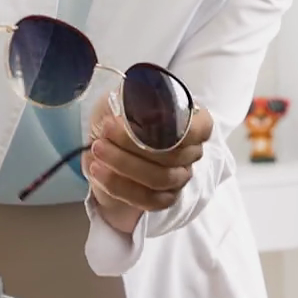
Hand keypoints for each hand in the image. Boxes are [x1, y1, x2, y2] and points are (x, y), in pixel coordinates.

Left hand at [85, 99, 212, 234]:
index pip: (200, 128)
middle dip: (135, 143)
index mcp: (193, 122)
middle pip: (173, 154)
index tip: (143, 119)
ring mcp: (180, 177)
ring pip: (160, 178)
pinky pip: (148, 200)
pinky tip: (98, 172)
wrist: (105, 143)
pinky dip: (120, 186)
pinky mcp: (164, 198)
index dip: (175, 127)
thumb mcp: (123, 97)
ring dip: (124, 165)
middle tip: (105, 130)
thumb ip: (132, 100)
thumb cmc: (119, 115)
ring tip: (97, 150)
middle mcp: (192, 151)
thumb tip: (131, 114)